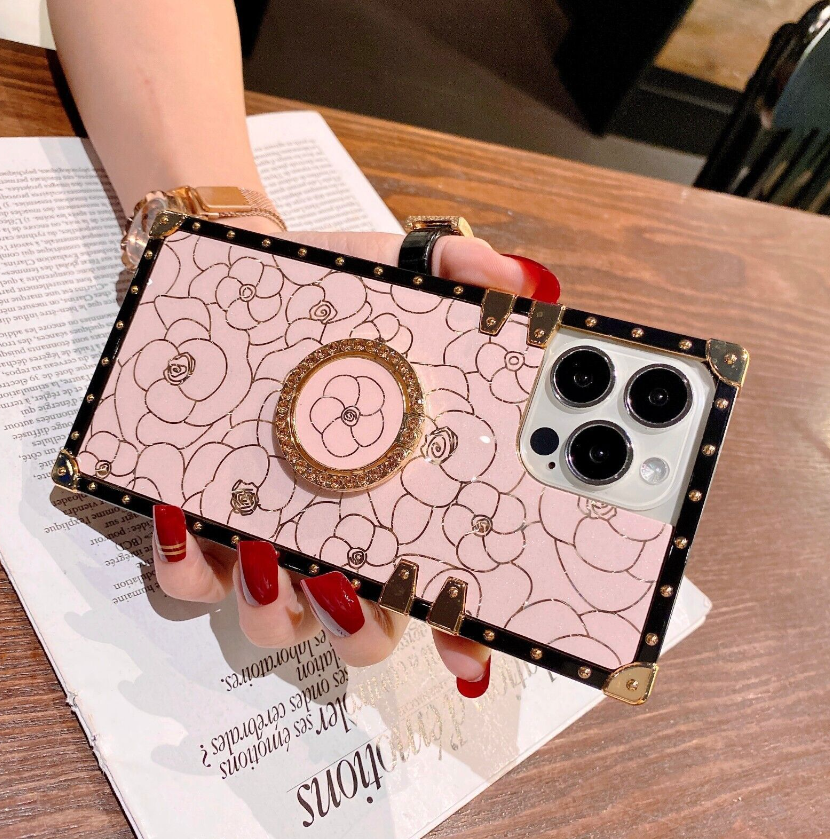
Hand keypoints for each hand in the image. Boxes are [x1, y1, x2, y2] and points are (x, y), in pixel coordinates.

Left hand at [152, 226, 558, 697]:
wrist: (233, 281)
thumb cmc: (326, 294)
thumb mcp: (393, 271)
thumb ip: (455, 270)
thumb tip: (516, 281)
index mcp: (398, 496)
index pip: (440, 587)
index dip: (461, 629)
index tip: (469, 638)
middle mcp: (338, 533)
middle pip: (360, 630)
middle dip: (361, 627)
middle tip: (355, 581)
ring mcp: (268, 536)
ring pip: (276, 620)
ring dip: (275, 603)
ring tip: (271, 545)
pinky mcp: (200, 523)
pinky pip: (188, 581)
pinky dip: (186, 565)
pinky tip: (186, 512)